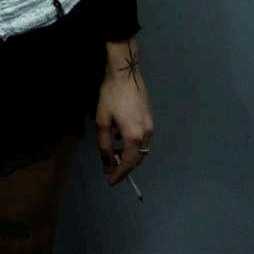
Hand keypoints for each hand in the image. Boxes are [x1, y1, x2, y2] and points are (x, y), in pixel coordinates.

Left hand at [95, 47, 154, 187]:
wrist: (125, 72)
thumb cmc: (111, 95)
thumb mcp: (102, 120)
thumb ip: (104, 144)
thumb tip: (107, 162)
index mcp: (134, 136)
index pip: (129, 164)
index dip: (120, 174)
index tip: (110, 181)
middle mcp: (147, 133)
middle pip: (138, 158)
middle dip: (125, 165)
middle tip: (111, 167)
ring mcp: (151, 124)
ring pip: (142, 148)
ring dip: (130, 153)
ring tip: (115, 151)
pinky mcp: (150, 116)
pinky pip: (144, 136)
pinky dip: (134, 142)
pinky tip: (121, 135)